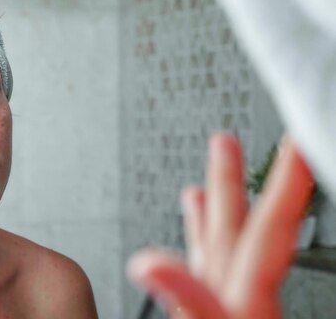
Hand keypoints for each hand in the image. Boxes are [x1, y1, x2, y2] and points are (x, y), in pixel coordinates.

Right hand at [128, 133, 313, 318]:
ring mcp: (223, 303)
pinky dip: (192, 250)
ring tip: (199, 185)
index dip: (284, 183)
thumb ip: (190, 297)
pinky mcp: (206, 315)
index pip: (270, 227)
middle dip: (228, 181)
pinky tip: (190, 237)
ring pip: (216, 250)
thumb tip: (149, 262)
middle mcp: (239, 295)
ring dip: (208, 214)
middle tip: (225, 140)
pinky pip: (198, 274)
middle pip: (237, 227)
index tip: (294, 145)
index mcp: (252, 297)